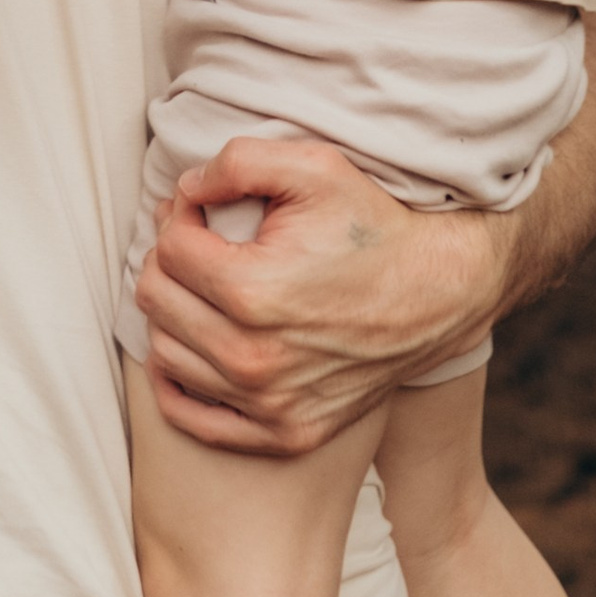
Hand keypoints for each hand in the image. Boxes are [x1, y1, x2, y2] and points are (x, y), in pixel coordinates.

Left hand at [129, 132, 503, 454]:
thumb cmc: (373, 226)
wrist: (438, 293)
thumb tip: (182, 189)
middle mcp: (254, 359)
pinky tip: (198, 342)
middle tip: (197, 240)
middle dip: (168, 261)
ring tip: (205, 285)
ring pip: (167, 355)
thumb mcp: (313, 167)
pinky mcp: (286, 434)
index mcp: (251, 292)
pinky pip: (194, 418)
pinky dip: (180, 382)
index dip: (179, 216)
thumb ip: (235, 162)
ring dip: (174, 314)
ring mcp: (270, 405)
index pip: (167, 250)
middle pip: (157, 302)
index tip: (201, 209)